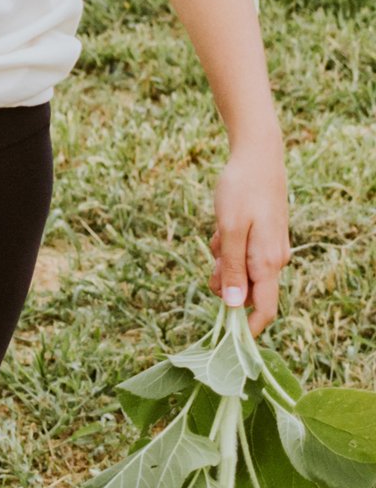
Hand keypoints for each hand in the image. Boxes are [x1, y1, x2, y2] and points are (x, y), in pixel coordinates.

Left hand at [209, 136, 291, 339]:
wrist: (257, 155)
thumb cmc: (241, 190)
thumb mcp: (230, 230)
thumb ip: (233, 268)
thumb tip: (235, 306)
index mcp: (268, 263)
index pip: (265, 310)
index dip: (246, 327)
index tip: (223, 332)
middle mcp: (274, 259)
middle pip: (249, 291)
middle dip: (226, 283)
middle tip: (214, 259)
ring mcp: (270, 247)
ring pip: (242, 270)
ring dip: (225, 260)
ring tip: (218, 234)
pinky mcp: (264, 235)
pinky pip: (242, 252)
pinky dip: (228, 245)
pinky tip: (223, 224)